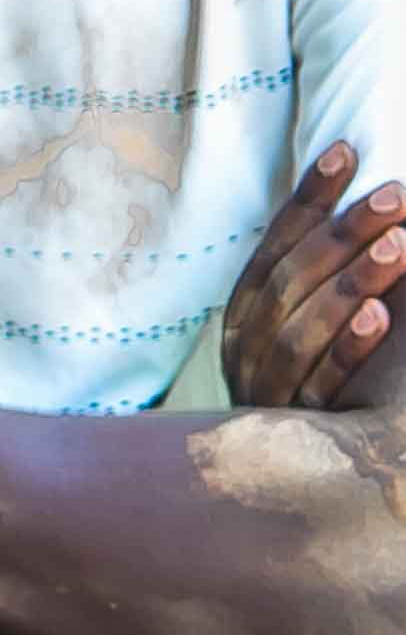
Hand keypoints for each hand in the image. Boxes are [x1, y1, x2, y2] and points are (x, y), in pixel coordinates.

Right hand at [223, 145, 405, 411]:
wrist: (288, 484)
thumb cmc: (314, 391)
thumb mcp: (305, 332)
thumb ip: (322, 281)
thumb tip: (372, 219)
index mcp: (246, 314)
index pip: (275, 242)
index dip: (310, 198)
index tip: (347, 150)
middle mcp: (245, 345)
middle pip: (289, 277)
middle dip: (343, 231)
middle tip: (397, 196)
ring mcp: (266, 387)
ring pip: (300, 323)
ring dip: (352, 279)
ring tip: (401, 244)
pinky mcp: (298, 428)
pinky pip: (322, 381)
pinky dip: (349, 347)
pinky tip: (380, 314)